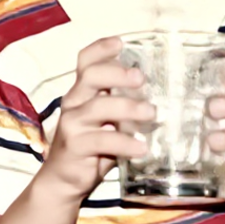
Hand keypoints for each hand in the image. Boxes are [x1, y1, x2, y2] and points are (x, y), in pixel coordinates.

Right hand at [37, 37, 153, 200]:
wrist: (63, 180)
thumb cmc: (92, 146)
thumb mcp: (107, 121)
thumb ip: (123, 106)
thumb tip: (161, 96)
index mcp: (82, 92)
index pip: (86, 62)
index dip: (101, 49)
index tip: (120, 43)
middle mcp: (74, 102)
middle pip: (91, 76)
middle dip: (117, 73)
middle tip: (140, 78)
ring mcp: (72, 123)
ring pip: (99, 107)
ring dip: (128, 108)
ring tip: (152, 114)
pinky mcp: (75, 146)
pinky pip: (103, 140)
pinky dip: (125, 142)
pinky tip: (141, 148)